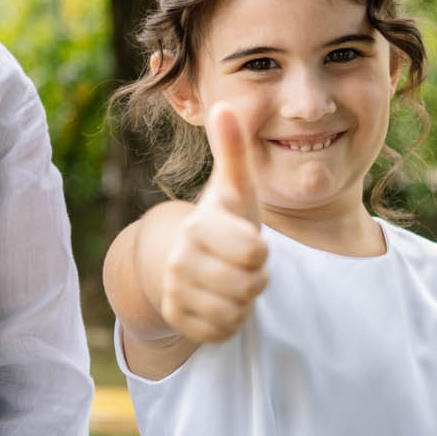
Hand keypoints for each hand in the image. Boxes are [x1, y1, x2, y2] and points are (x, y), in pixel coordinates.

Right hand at [159, 103, 268, 342]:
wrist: (179, 258)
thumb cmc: (221, 221)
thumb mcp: (234, 188)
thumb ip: (233, 150)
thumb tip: (224, 104)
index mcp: (198, 227)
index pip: (255, 253)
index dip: (260, 251)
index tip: (246, 240)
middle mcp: (180, 260)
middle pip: (250, 285)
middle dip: (255, 277)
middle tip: (241, 264)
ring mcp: (175, 291)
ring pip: (237, 311)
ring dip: (243, 299)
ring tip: (231, 279)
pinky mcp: (177, 318)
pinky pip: (223, 331)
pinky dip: (229, 320)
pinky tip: (220, 300)